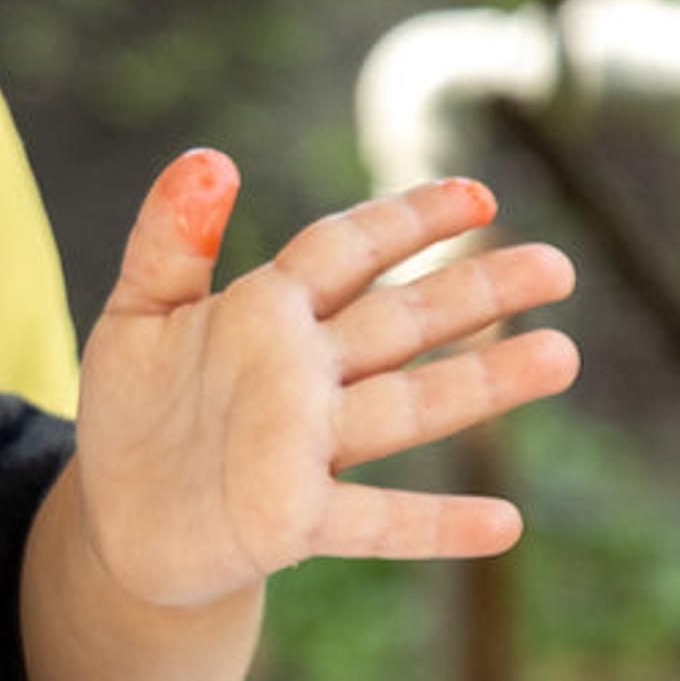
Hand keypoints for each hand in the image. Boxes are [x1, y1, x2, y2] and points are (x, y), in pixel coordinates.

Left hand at [70, 152, 578, 613]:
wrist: (120, 513)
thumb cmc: (137, 408)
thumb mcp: (137, 313)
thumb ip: (168, 238)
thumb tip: (211, 156)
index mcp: (268, 314)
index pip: (346, 250)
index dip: (403, 221)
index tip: (477, 196)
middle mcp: (303, 375)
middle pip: (399, 322)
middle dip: (474, 292)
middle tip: (555, 266)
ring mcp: (305, 448)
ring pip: (405, 407)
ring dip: (480, 385)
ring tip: (560, 356)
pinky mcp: (292, 520)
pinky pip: (374, 521)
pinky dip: (434, 524)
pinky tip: (504, 524)